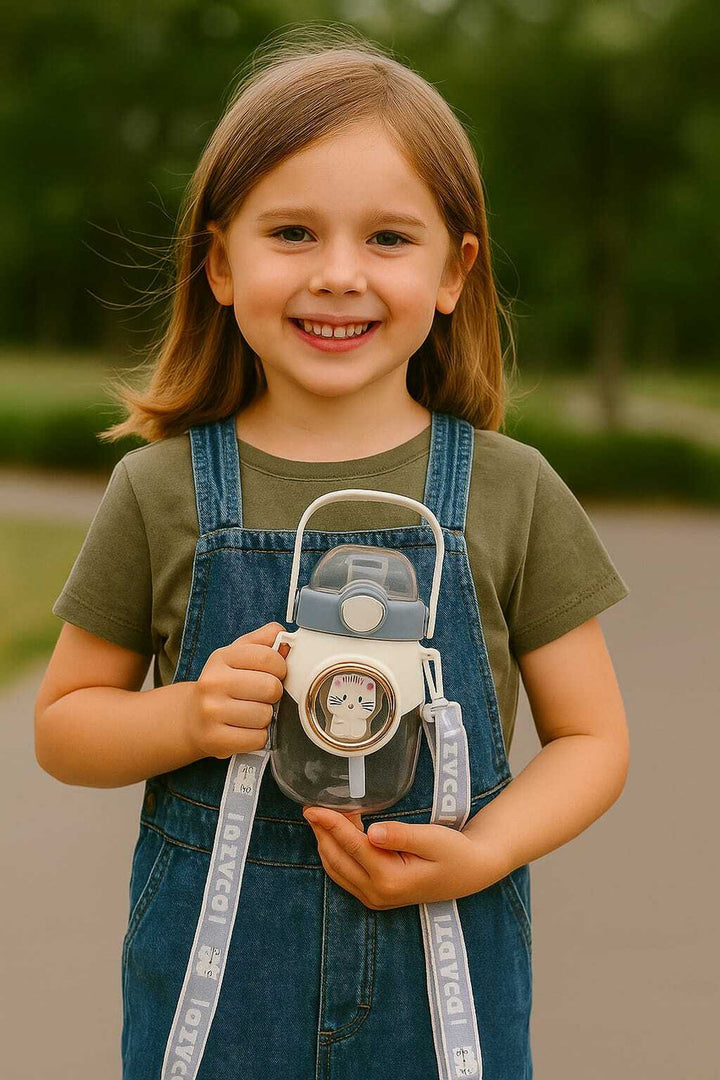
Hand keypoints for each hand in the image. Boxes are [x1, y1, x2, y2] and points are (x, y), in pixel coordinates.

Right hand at [183, 622, 289, 759]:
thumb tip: (284, 636)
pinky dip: (258, 737)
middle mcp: (212, 682)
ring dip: (265, 717)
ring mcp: (211, 712)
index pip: (267, 657)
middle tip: (261, 696)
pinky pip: (258, 739)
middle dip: (273, 694)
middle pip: (270, 687)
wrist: (192, 718)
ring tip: (251, 714)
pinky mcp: (215, 738)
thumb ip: (262, 642)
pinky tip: (245, 730)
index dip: (280, 667)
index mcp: (221, 658)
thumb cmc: (222, 685)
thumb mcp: (237, 656)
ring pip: (265, 715)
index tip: (274, 673)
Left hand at [302, 806, 506, 909]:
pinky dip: (337, 853)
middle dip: (322, 833)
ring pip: (338, 869)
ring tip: (323, 817)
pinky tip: (339, 834)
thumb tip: (371, 831)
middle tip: (313, 807)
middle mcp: (378, 894)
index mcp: (390, 879)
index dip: (329, 824)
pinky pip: (346, 875)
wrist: (471, 871)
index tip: (312, 807)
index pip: (351, 846)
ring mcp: (376, 898)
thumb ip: (401, 835)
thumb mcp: (432, 838)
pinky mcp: (377, 896)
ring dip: (327, 843)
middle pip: (337, 859)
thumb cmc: (454, 851)